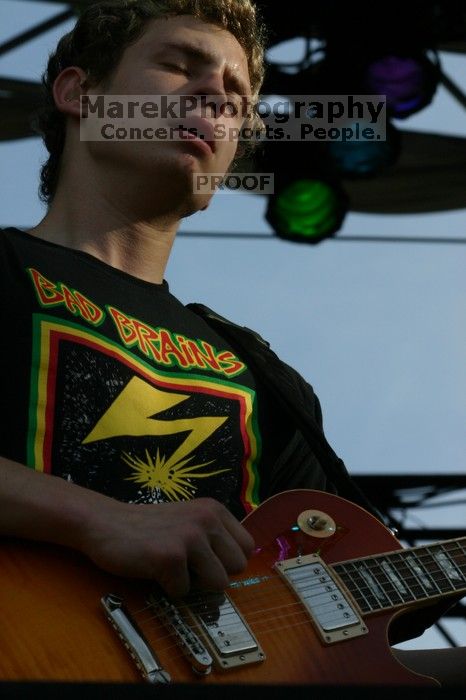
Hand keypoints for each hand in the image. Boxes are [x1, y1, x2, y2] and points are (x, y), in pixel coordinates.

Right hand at [81, 497, 254, 597]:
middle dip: (214, 574)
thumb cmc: (147, 527)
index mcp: (214, 510)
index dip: (228, 561)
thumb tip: (239, 566)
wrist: (104, 523)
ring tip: (172, 568)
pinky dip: (168, 588)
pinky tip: (153, 570)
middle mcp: (207, 519)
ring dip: (194, 583)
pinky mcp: (170, 557)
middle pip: (238, 567)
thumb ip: (213, 535)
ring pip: (218, 583)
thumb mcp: (189, 519)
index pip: (247, 547)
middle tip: (188, 566)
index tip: (207, 561)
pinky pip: (184, 591)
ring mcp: (190, 537)